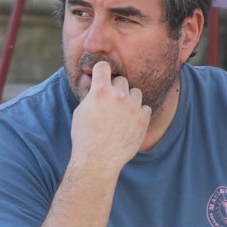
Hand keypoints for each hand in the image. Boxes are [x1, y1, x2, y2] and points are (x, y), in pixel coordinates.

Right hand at [69, 60, 151, 174]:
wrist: (98, 160)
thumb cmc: (84, 137)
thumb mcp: (80, 112)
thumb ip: (91, 95)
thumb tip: (95, 84)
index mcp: (100, 92)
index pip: (104, 67)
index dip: (102, 71)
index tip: (101, 76)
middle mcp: (118, 96)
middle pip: (122, 80)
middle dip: (115, 88)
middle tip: (110, 101)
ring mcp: (133, 107)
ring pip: (136, 92)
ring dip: (129, 99)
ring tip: (121, 113)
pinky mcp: (143, 119)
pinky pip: (145, 107)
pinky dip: (139, 113)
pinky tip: (129, 122)